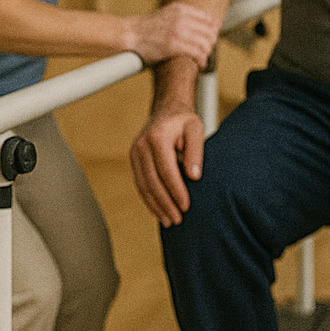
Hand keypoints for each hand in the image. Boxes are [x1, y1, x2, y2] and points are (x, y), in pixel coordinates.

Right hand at [123, 2, 219, 66]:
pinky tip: (199, 65)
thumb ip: (183, 18)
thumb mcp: (167, 15)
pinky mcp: (174, 45)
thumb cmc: (146, 28)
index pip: (208, 19)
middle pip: (210, 32)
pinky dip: (201, 61)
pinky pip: (197, 53)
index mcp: (181, 9)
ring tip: (202, 60)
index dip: (212, 31)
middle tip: (206, 52)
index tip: (209, 39)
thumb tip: (201, 29)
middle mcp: (182, 18)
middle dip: (210, 44)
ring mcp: (178, 31)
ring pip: (206, 44)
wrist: (128, 34)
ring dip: (206, 54)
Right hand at [129, 102, 205, 226]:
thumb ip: (196, 151)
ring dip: (155, 206)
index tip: (186, 206)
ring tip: (169, 221)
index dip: (176, 190)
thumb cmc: (184, 120)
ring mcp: (134, 153)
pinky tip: (159, 211)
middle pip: (152, 182)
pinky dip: (149, 199)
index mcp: (157, 137)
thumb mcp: (196, 129)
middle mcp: (141, 146)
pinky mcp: (133, 160)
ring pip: (143, 186)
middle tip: (178, 220)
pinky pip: (140, 183)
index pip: (166, 170)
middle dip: (165, 203)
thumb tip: (194, 177)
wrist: (166, 109)